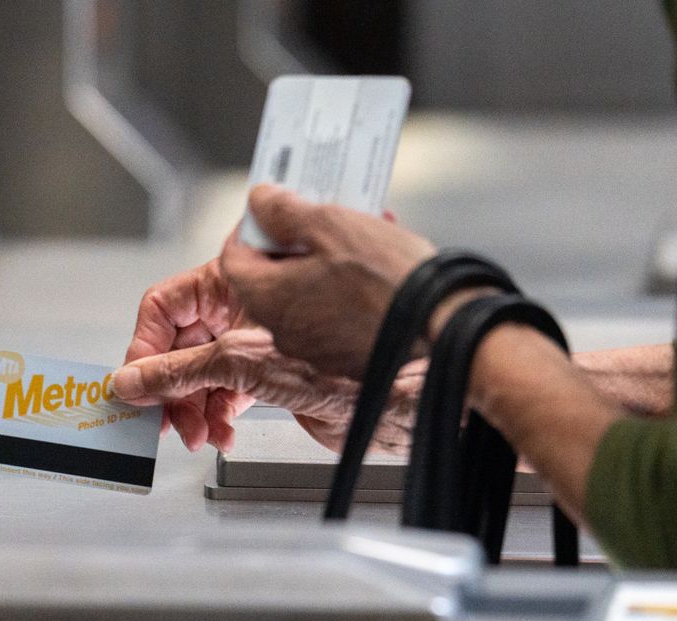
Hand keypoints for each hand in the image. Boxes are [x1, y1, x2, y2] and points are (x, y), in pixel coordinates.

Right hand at [112, 327, 423, 453]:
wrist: (410, 383)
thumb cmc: (352, 346)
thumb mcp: (242, 357)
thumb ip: (179, 370)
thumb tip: (132, 379)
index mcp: (236, 276)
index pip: (166, 307)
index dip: (146, 346)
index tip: (137, 383)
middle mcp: (247, 304)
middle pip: (181, 344)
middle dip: (169, 385)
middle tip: (167, 420)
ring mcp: (262, 339)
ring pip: (204, 373)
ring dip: (193, 407)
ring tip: (199, 434)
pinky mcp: (277, 372)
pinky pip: (230, 393)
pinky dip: (220, 416)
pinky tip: (222, 433)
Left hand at [221, 184, 436, 379]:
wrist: (443, 329)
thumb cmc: (387, 279)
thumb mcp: (331, 225)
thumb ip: (285, 212)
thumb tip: (260, 201)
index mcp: (269, 298)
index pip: (233, 259)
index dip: (249, 229)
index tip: (271, 211)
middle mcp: (284, 332)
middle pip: (270, 279)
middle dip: (293, 244)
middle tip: (321, 220)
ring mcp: (315, 351)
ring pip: (305, 298)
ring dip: (323, 266)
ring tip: (360, 239)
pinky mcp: (346, 361)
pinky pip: (333, 319)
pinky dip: (345, 293)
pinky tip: (376, 272)